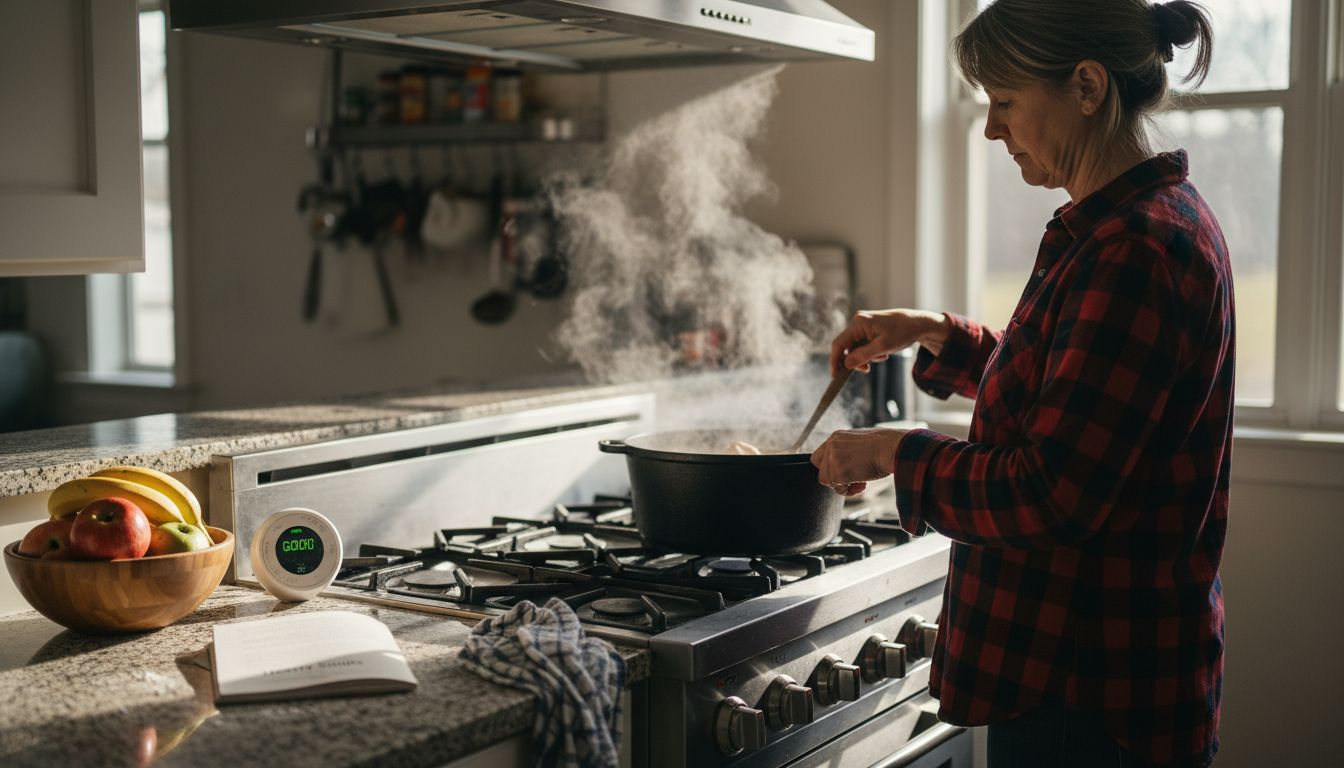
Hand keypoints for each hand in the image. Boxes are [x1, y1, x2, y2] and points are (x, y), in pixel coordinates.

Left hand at [811, 428, 906, 496]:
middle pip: (819, 468)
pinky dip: (848, 491)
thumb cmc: (885, 446)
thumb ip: (848, 450)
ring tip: (860, 482)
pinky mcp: (838, 472)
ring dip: (843, 484)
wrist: (893, 448)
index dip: (829, 466)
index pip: (820, 454)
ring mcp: (833, 459)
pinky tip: (862, 484)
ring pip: (827, 480)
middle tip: (849, 478)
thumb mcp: (861, 442)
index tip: (842, 471)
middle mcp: (831, 446)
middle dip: (833, 476)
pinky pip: (837, 488)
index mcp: (837, 437)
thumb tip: (846, 464)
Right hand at [829, 309, 949, 375]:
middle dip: (855, 360)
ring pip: (855, 347)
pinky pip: (862, 345)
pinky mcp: (869, 329)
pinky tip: (883, 354)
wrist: (918, 324)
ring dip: (865, 357)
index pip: (839, 343)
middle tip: (866, 370)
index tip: (836, 375)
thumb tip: (846, 364)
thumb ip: (863, 355)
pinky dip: (870, 353)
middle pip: (846, 346)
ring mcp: (863, 325)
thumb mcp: (884, 347)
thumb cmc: (903, 332)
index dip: (835, 360)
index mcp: (859, 323)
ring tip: (881, 358)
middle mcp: (858, 322)